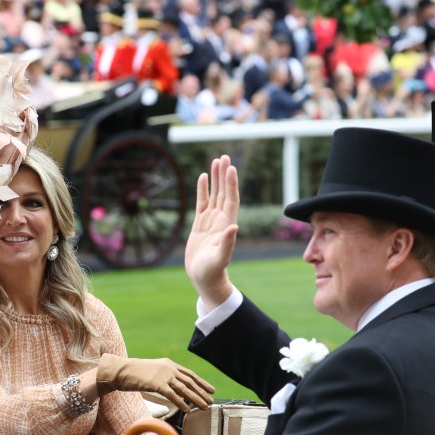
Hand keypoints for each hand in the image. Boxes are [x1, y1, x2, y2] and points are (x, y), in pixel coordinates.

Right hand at [97, 353, 214, 411]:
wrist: (121, 371)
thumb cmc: (134, 373)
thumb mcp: (153, 371)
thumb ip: (164, 376)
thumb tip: (173, 387)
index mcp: (169, 364)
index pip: (189, 374)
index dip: (201, 383)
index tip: (211, 390)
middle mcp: (169, 368)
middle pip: (190, 382)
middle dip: (202, 392)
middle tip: (211, 401)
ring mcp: (163, 375)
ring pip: (184, 389)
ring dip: (196, 399)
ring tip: (204, 407)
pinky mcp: (157, 384)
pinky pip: (172, 395)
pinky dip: (182, 403)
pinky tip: (188, 410)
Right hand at [184, 154, 238, 307]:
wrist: (204, 278)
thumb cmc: (213, 270)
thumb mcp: (220, 257)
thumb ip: (227, 242)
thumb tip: (233, 226)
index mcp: (227, 224)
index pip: (231, 199)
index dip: (231, 183)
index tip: (231, 167)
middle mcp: (221, 219)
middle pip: (224, 192)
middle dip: (224, 175)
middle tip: (224, 157)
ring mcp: (211, 221)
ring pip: (214, 194)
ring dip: (215, 178)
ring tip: (215, 161)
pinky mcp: (200, 224)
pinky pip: (202, 202)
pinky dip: (203, 190)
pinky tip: (202, 178)